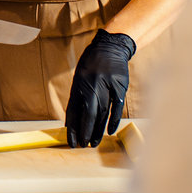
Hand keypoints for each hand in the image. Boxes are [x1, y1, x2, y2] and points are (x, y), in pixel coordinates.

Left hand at [65, 30, 136, 146]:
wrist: (110, 47)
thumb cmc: (92, 65)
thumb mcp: (79, 78)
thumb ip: (77, 99)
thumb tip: (72, 123)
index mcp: (78, 84)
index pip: (73, 110)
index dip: (72, 128)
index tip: (72, 142)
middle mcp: (91, 84)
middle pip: (88, 113)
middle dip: (85, 131)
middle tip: (84, 145)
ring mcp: (106, 84)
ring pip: (102, 112)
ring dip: (98, 129)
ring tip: (94, 143)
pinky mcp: (119, 85)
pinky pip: (116, 106)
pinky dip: (113, 120)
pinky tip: (109, 131)